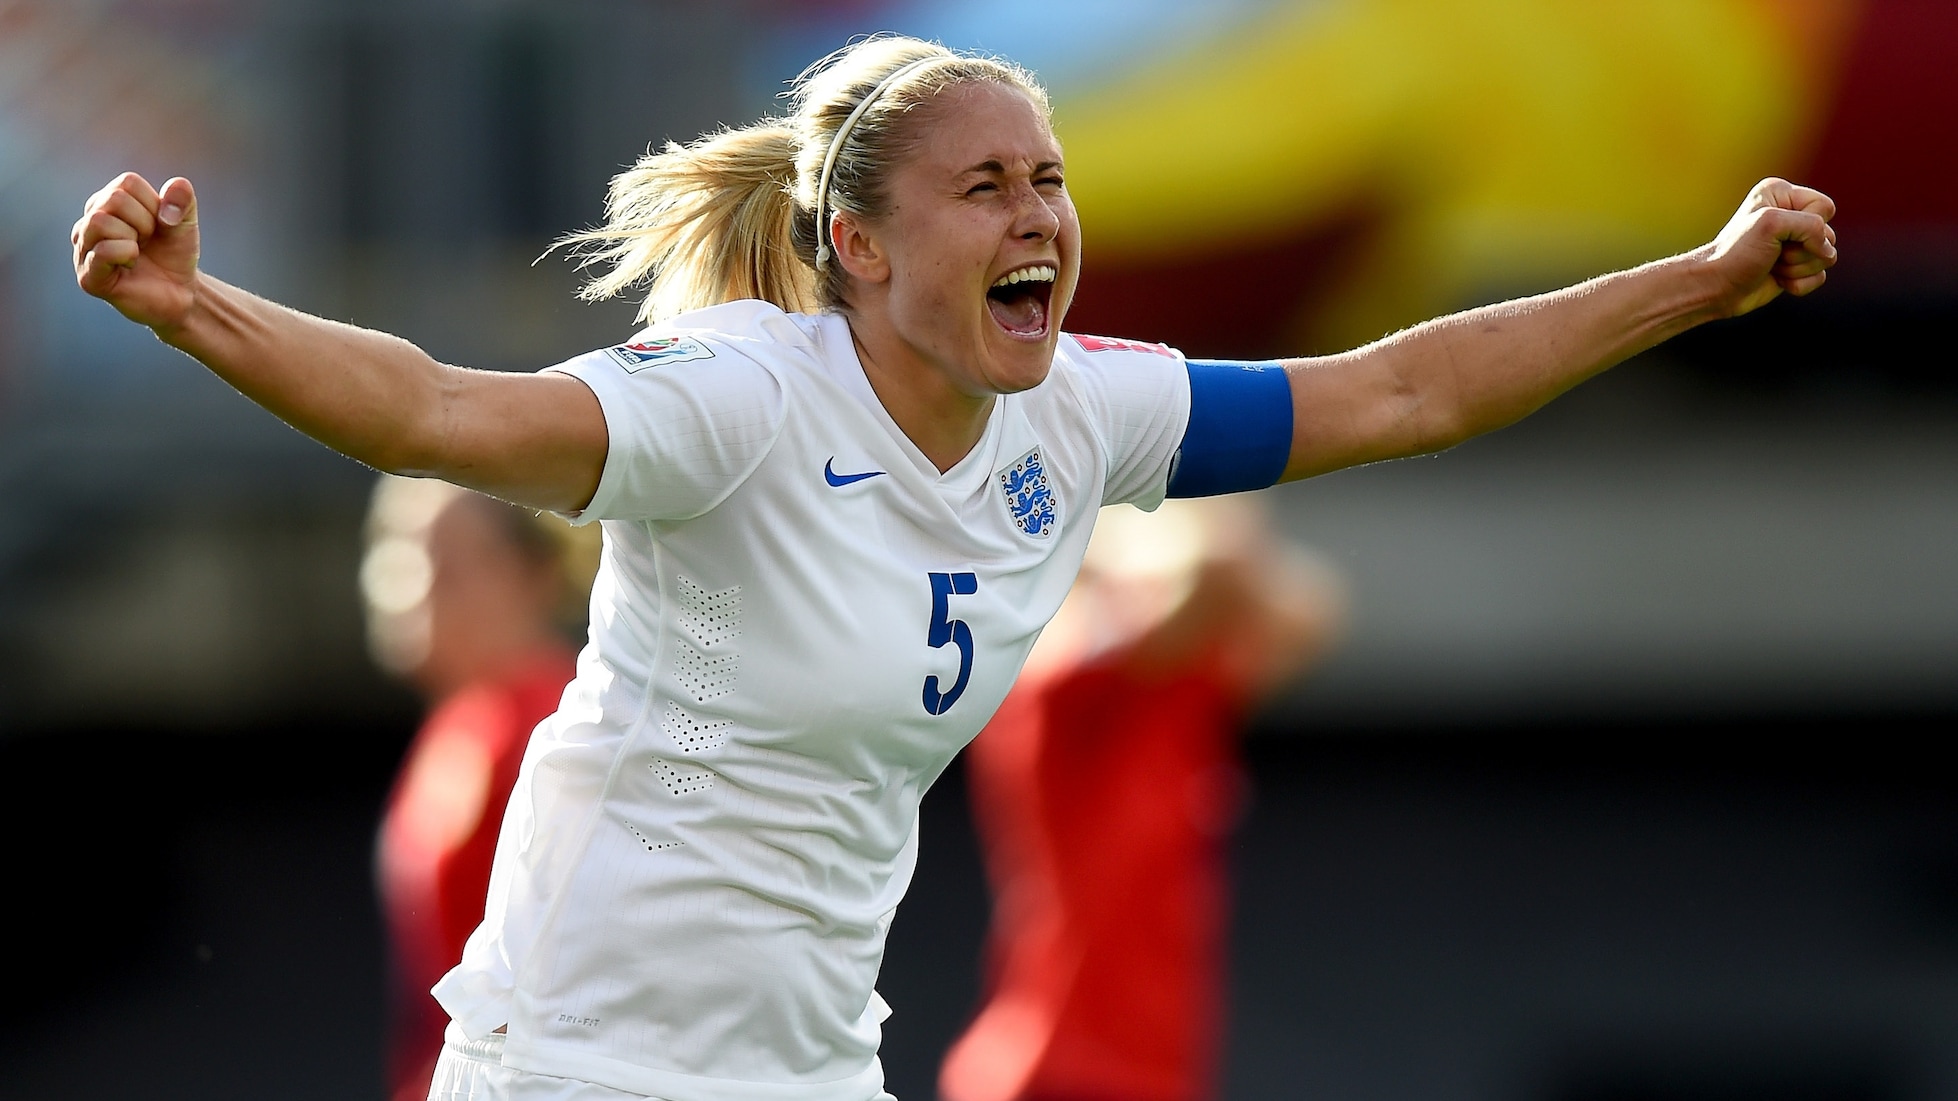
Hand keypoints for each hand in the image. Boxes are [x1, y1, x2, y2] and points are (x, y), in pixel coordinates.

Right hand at [73, 173, 201, 330]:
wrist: (181, 293)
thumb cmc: (174, 254)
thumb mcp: (185, 222)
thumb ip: (183, 199)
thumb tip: (178, 185)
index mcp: (108, 202)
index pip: (127, 183)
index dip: (154, 204)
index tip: (158, 225)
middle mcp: (89, 221)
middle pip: (113, 199)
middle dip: (145, 221)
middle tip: (149, 241)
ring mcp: (84, 249)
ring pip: (99, 221)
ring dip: (134, 237)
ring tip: (139, 252)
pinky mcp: (87, 276)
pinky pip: (102, 250)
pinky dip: (127, 254)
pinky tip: (132, 265)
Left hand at [1703, 177, 1837, 318]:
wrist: (1715, 288)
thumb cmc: (1736, 254)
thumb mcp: (1771, 225)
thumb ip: (1811, 226)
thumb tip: (1828, 252)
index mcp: (1781, 194)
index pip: (1825, 207)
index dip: (1809, 226)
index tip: (1778, 235)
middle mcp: (1789, 214)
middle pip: (1829, 235)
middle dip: (1802, 251)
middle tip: (1772, 254)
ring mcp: (1794, 243)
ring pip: (1826, 257)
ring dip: (1798, 268)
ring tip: (1772, 266)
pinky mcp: (1795, 267)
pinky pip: (1819, 276)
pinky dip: (1799, 283)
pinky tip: (1776, 280)